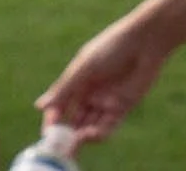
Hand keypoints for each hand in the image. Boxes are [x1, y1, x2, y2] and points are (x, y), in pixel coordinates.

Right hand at [37, 13, 167, 145]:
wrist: (146, 40)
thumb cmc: (113, 46)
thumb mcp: (85, 66)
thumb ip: (64, 88)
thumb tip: (39, 106)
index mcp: (77, 82)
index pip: (60, 107)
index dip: (53, 120)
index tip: (48, 133)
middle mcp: (90, 94)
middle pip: (74, 121)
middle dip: (67, 135)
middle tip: (62, 147)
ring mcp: (106, 102)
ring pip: (89, 126)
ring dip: (82, 136)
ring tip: (80, 138)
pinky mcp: (123, 107)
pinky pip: (108, 126)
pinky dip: (100, 133)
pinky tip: (93, 134)